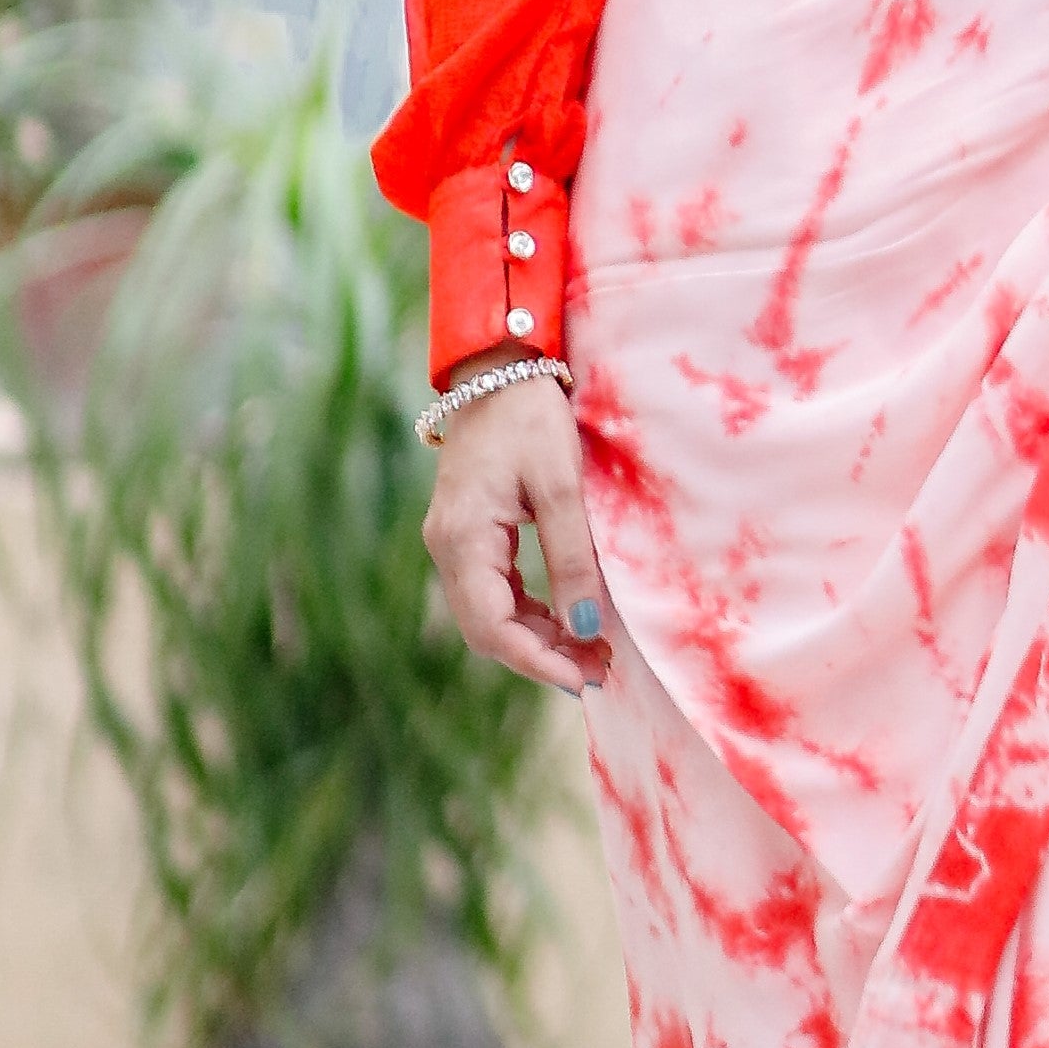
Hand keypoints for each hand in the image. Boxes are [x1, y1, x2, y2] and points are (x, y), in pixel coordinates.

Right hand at [423, 373, 614, 695]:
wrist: (499, 368)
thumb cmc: (530, 418)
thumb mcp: (561, 487)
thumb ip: (571, 558)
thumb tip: (585, 628)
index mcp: (462, 539)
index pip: (491, 628)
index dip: (538, 662)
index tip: (585, 679)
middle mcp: (447, 548)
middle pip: (488, 629)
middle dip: (543, 655)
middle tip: (601, 667)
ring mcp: (454, 541)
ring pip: (491, 613)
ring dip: (540, 636)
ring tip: (594, 647)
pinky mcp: (469, 533)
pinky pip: (494, 590)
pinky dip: (530, 611)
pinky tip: (569, 615)